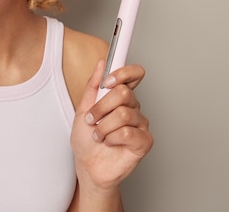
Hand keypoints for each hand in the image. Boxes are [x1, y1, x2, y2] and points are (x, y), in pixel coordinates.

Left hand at [70, 60, 152, 191]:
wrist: (88, 165)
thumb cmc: (87, 139)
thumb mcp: (83, 108)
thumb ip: (93, 85)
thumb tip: (102, 63)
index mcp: (121, 97)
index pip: (134, 74)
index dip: (122, 73)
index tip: (107, 82)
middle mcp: (133, 107)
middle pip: (123, 93)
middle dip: (101, 107)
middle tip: (92, 119)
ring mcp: (141, 124)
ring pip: (123, 114)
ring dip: (103, 127)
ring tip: (98, 135)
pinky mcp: (144, 141)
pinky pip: (128, 132)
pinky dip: (112, 138)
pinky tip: (109, 143)